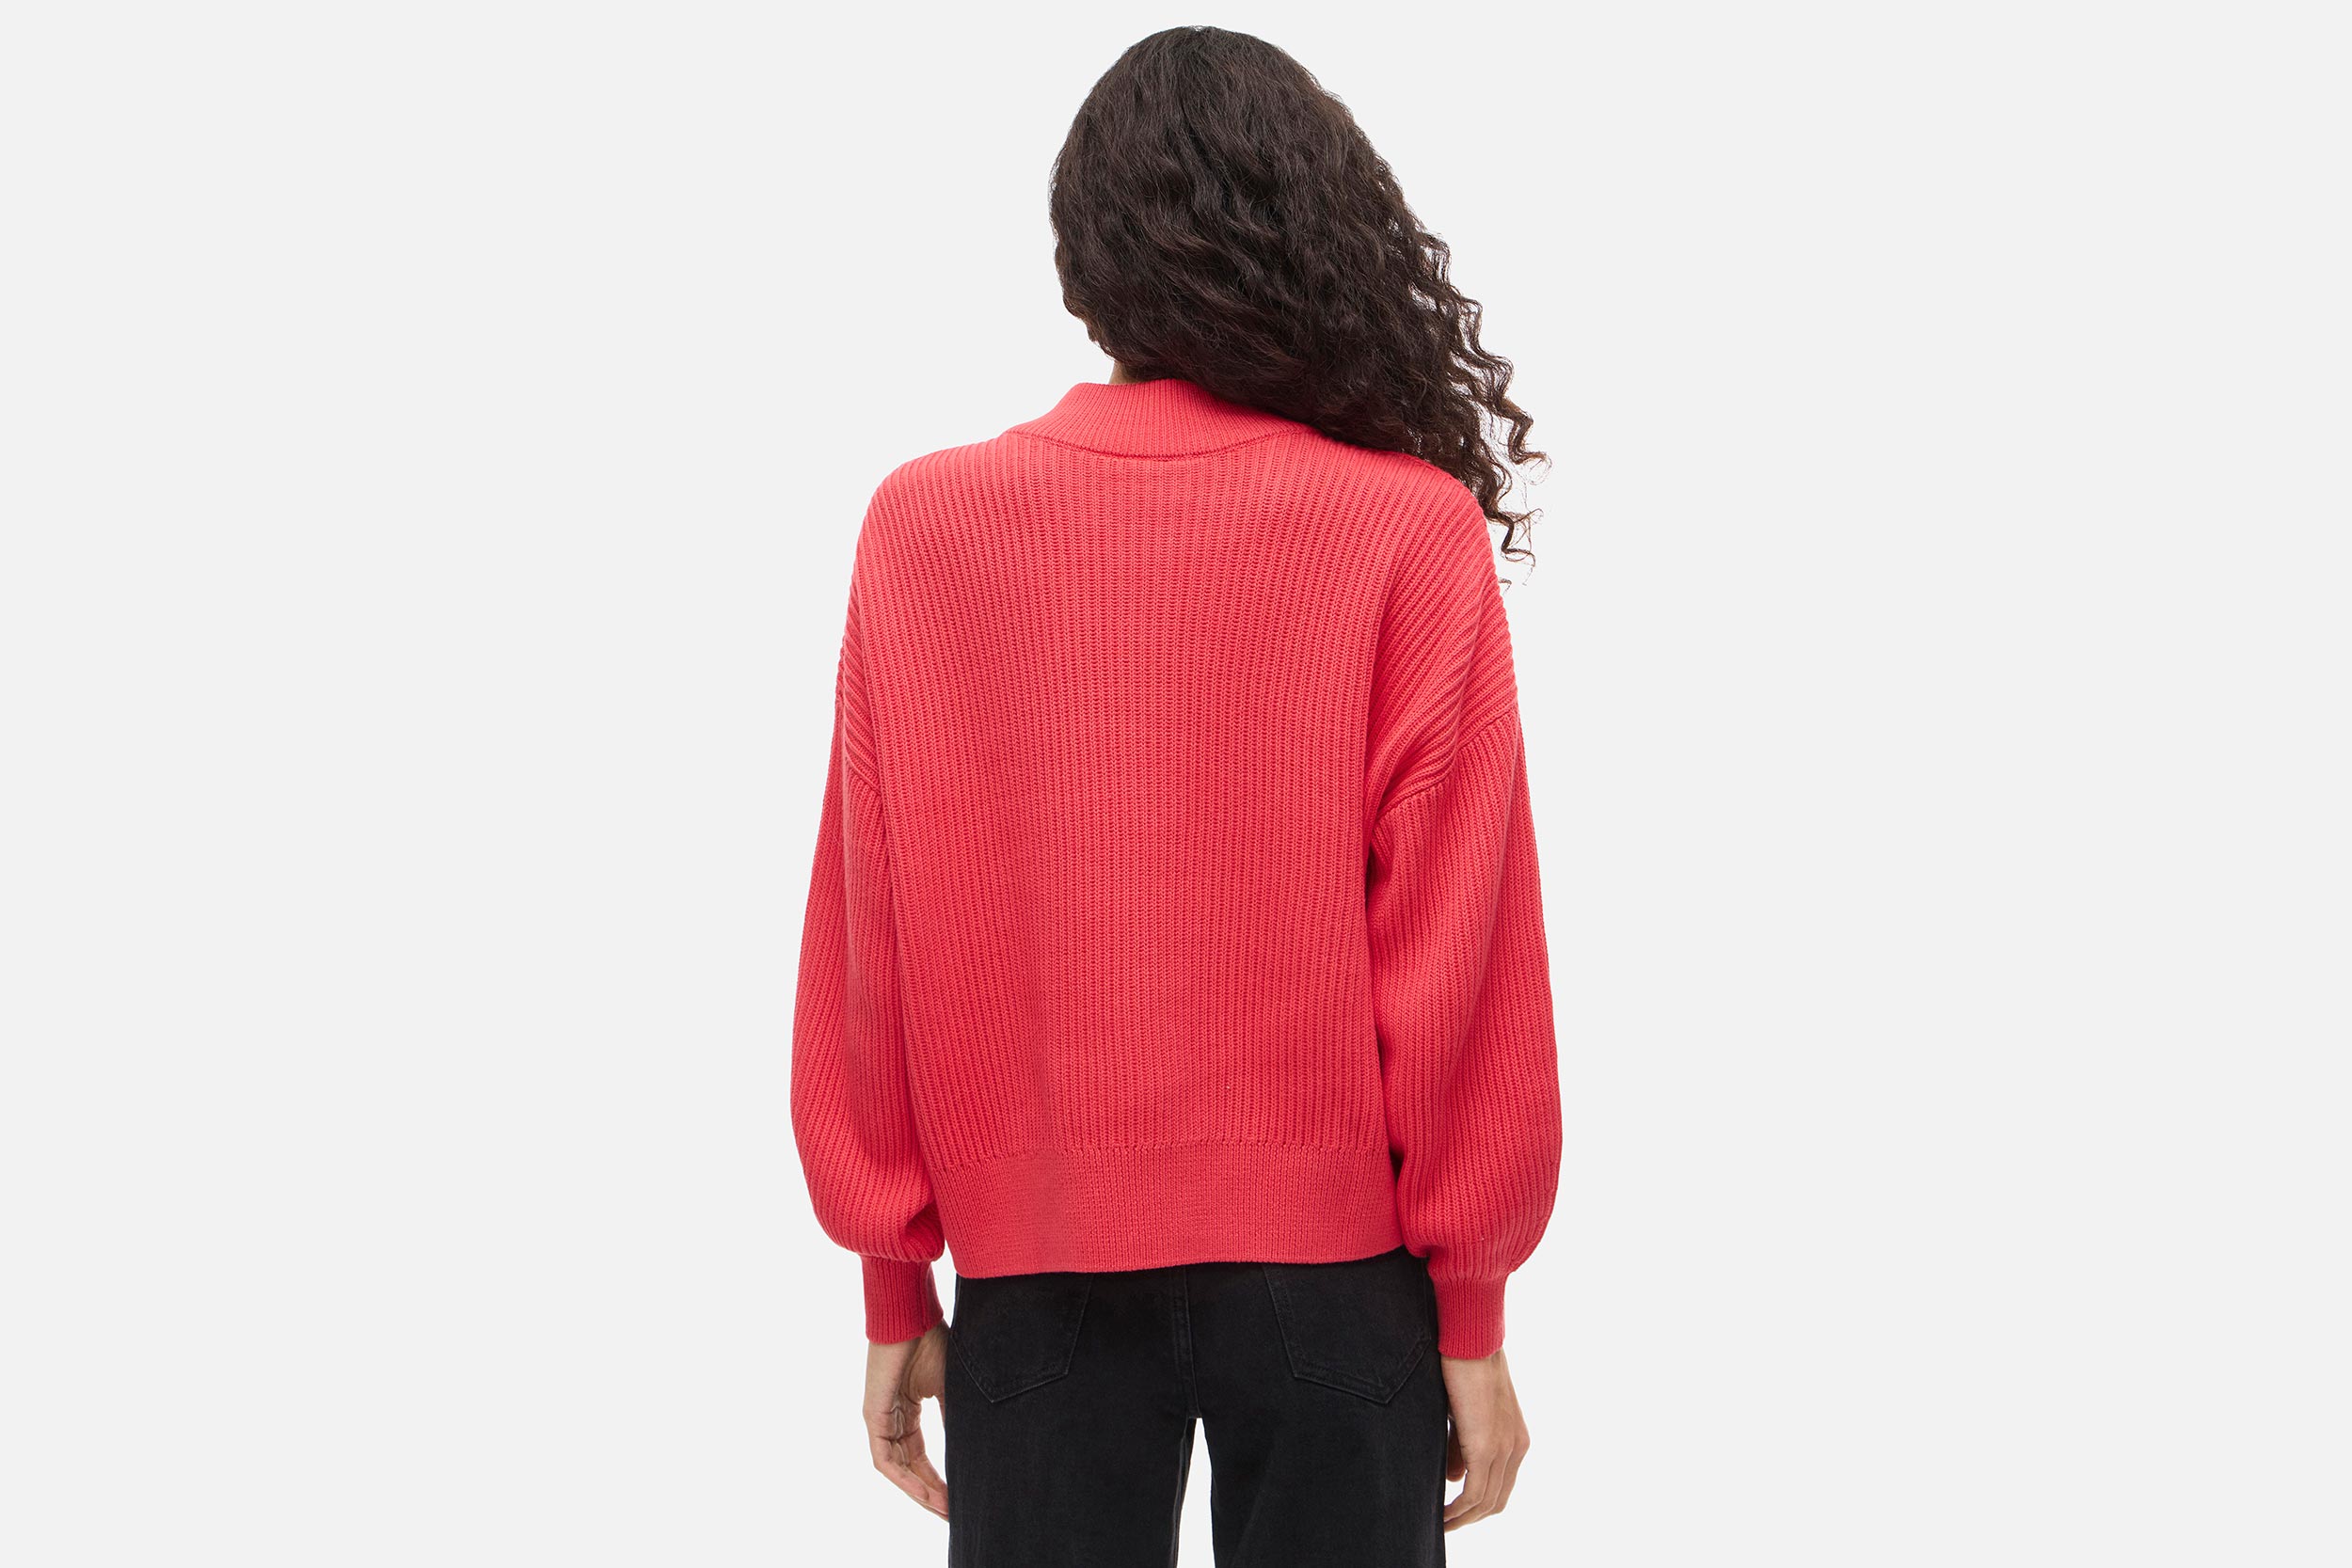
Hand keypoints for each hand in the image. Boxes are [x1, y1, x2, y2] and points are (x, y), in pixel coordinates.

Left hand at [863, 1322, 950, 1519]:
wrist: (913, 1316)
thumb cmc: (932, 1342)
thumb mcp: (950, 1388)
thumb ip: (954, 1419)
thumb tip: (971, 1447)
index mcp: (908, 1411)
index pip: (920, 1456)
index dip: (938, 1479)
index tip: (958, 1499)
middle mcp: (891, 1419)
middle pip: (909, 1467)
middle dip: (931, 1493)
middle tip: (952, 1514)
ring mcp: (880, 1419)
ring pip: (896, 1468)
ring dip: (919, 1491)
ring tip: (943, 1509)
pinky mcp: (873, 1416)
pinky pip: (884, 1459)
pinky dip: (904, 1478)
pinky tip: (924, 1492)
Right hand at [1439, 1347, 1530, 1530]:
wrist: (1471, 1339)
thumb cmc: (1464, 1368)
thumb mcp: (1466, 1415)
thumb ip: (1462, 1447)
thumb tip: (1454, 1479)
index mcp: (1515, 1439)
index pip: (1501, 1487)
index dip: (1478, 1505)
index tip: (1454, 1511)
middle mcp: (1516, 1448)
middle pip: (1496, 1501)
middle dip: (1470, 1518)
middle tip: (1444, 1524)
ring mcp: (1504, 1449)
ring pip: (1485, 1502)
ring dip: (1461, 1518)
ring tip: (1438, 1524)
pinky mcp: (1486, 1447)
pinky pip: (1473, 1493)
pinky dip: (1457, 1509)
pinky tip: (1441, 1514)